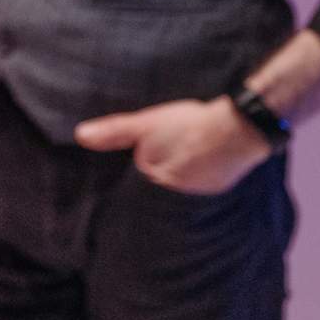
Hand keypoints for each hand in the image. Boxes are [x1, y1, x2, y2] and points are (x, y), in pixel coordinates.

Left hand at [73, 96, 271, 195]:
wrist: (239, 130)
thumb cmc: (189, 126)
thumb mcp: (147, 123)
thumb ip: (115, 132)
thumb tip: (80, 135)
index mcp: (155, 180)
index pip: (137, 183)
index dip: (135, 172)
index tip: (135, 166)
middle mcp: (176, 196)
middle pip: (158, 188)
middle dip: (156, 179)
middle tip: (162, 160)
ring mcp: (199, 196)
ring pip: (180, 189)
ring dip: (178, 179)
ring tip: (179, 161)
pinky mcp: (219, 191)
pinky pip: (201, 187)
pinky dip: (199, 178)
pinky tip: (201, 163)